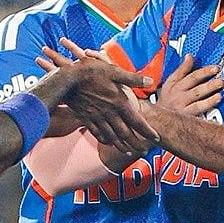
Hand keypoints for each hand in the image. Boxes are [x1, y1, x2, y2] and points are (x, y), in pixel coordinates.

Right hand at [38, 38, 157, 154]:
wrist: (66, 80)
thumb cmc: (91, 72)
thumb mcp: (114, 71)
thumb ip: (132, 78)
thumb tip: (150, 81)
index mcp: (119, 102)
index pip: (137, 122)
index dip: (148, 132)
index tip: (156, 138)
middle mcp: (110, 114)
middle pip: (126, 134)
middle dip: (137, 144)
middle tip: (145, 151)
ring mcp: (97, 118)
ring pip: (112, 137)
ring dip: (122, 146)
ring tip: (129, 152)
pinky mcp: (87, 119)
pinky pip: (98, 134)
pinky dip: (105, 140)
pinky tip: (109, 142)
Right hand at [157, 55, 221, 115]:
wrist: (157, 118)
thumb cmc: (166, 99)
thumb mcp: (170, 82)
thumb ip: (181, 70)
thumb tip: (189, 56)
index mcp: (175, 86)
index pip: (191, 77)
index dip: (203, 72)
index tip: (215, 68)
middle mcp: (179, 97)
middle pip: (195, 89)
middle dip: (208, 83)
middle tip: (220, 79)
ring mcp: (182, 108)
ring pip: (197, 101)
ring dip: (209, 96)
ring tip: (219, 91)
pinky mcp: (186, 118)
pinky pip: (197, 112)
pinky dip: (207, 106)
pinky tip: (216, 101)